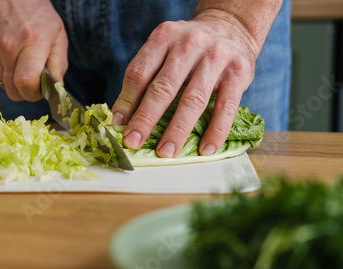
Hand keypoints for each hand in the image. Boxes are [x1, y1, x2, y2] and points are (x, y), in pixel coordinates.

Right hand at [0, 0, 67, 101]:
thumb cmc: (36, 13)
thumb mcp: (57, 34)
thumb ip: (59, 64)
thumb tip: (56, 88)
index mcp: (32, 42)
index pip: (26, 83)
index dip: (34, 93)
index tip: (41, 89)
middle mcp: (8, 47)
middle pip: (13, 91)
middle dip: (26, 93)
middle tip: (33, 81)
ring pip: (4, 85)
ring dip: (15, 81)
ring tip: (21, 61)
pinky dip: (5, 71)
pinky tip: (10, 55)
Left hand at [111, 10, 260, 157]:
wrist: (230, 26)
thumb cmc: (189, 49)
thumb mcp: (164, 51)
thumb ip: (145, 78)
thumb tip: (123, 118)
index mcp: (164, 37)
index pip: (139, 72)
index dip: (126, 101)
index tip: (119, 125)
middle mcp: (189, 44)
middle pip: (163, 87)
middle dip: (146, 119)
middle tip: (134, 143)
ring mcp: (216, 57)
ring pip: (193, 100)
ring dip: (177, 130)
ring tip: (166, 152)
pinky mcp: (238, 73)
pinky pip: (226, 107)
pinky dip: (215, 131)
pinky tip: (206, 149)